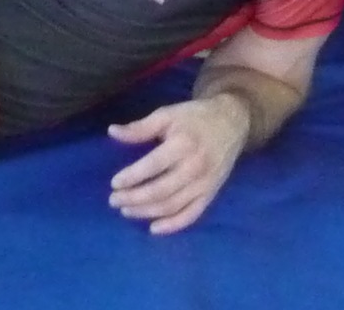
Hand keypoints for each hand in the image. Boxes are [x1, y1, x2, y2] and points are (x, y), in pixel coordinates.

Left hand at [106, 93, 250, 233]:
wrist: (231, 123)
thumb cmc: (194, 117)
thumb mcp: (166, 115)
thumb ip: (140, 128)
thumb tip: (111, 132)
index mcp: (183, 144)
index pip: (152, 166)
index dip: (132, 177)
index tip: (114, 183)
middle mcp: (195, 168)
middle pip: (160, 191)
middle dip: (134, 199)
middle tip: (114, 201)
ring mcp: (205, 184)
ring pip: (172, 206)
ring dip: (147, 212)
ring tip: (126, 211)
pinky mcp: (211, 194)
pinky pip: (192, 215)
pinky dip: (173, 225)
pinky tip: (154, 228)